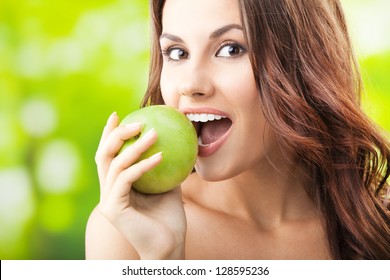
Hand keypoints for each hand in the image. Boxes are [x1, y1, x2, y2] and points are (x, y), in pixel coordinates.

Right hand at [94, 112, 186, 258]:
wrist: (169, 245)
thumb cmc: (169, 218)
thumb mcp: (168, 185)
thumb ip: (163, 166)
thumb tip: (174, 141)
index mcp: (118, 185)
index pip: (109, 155)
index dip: (110, 133)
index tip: (119, 114)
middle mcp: (108, 191)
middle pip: (104, 155)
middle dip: (117, 133)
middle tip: (137, 121)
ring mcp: (108, 200)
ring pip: (115, 164)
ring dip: (135, 146)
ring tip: (154, 133)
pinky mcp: (113, 208)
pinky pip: (127, 179)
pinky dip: (143, 165)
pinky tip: (161, 156)